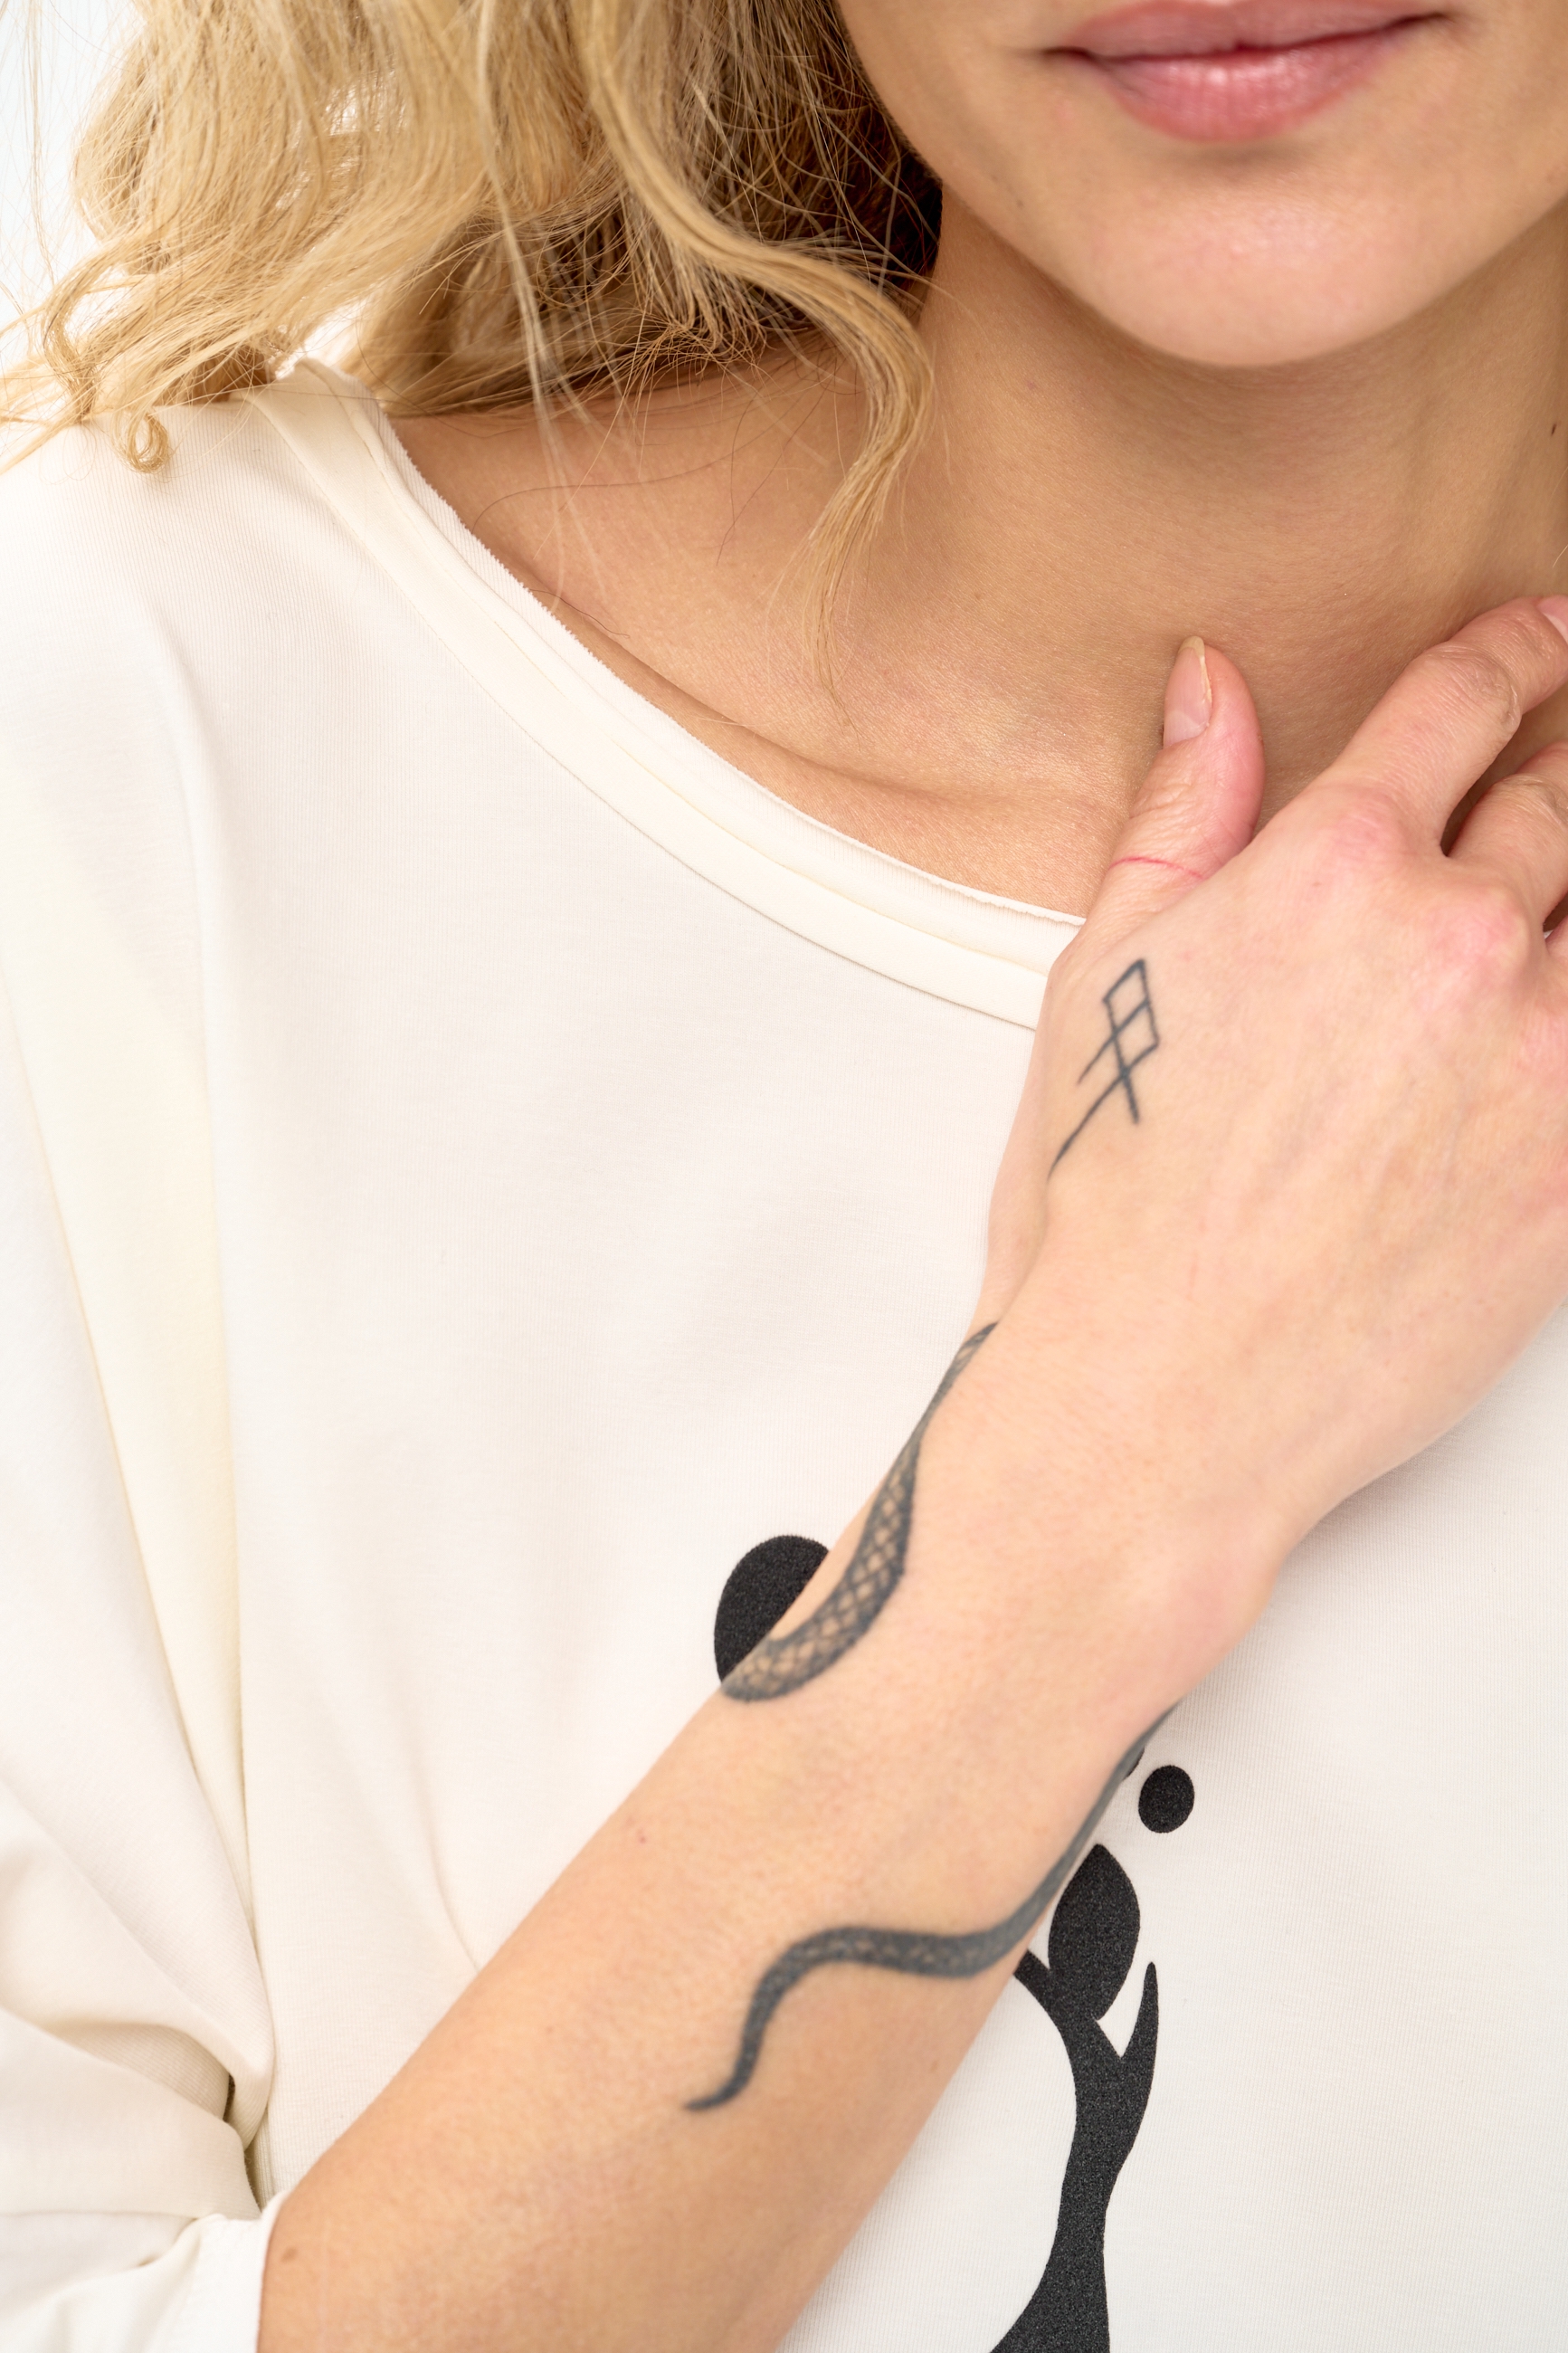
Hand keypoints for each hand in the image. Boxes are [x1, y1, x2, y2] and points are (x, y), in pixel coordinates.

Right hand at [979, 599, 1567, 1662]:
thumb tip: (1212, 684)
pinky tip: (1543, 1027)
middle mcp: (1458, 939)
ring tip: (1539, 914)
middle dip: (1565, 763)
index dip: (1517, 651)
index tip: (1539, 644)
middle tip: (1562, 760)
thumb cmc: (1111, 1207)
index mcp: (1333, 867)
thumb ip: (1185, 809)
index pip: (1466, 704)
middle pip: (1563, 798)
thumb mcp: (1106, 973)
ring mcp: (1541, 1057)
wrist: (1159, 1399)